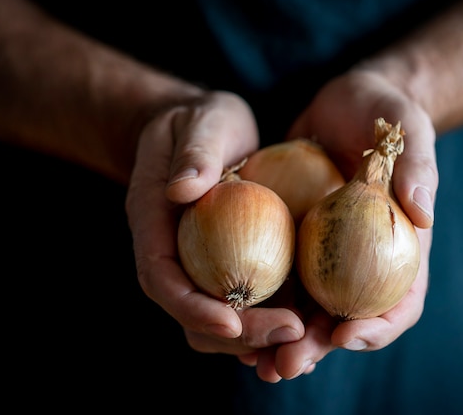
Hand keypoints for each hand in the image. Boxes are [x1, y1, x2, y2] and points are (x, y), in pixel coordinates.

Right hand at [125, 90, 304, 369]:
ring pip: (217, 319)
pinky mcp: (229, 262)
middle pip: (190, 312)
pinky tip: (309, 325)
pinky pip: (246, 301)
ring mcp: (200, 262)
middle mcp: (172, 252)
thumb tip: (181, 189)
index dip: (191, 308)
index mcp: (153, 222)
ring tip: (303, 342)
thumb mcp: (202, 123)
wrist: (203, 130)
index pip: (161, 278)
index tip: (233, 325)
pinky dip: (271, 320)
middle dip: (235, 335)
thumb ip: (193, 153)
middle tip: (290, 334)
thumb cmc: (201, 121)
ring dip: (256, 339)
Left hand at [263, 70, 437, 378]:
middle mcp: (360, 263)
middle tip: (285, 365)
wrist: (344, 103)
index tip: (345, 335)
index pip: (399, 304)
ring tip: (253, 362)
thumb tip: (424, 213)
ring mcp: (324, 256)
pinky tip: (229, 317)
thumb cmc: (385, 114)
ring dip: (279, 340)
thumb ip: (417, 167)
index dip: (376, 328)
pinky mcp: (291, 241)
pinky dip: (256, 303)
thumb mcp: (408, 131)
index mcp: (399, 251)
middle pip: (344, 319)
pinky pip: (274, 278)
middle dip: (315, 347)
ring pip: (304, 310)